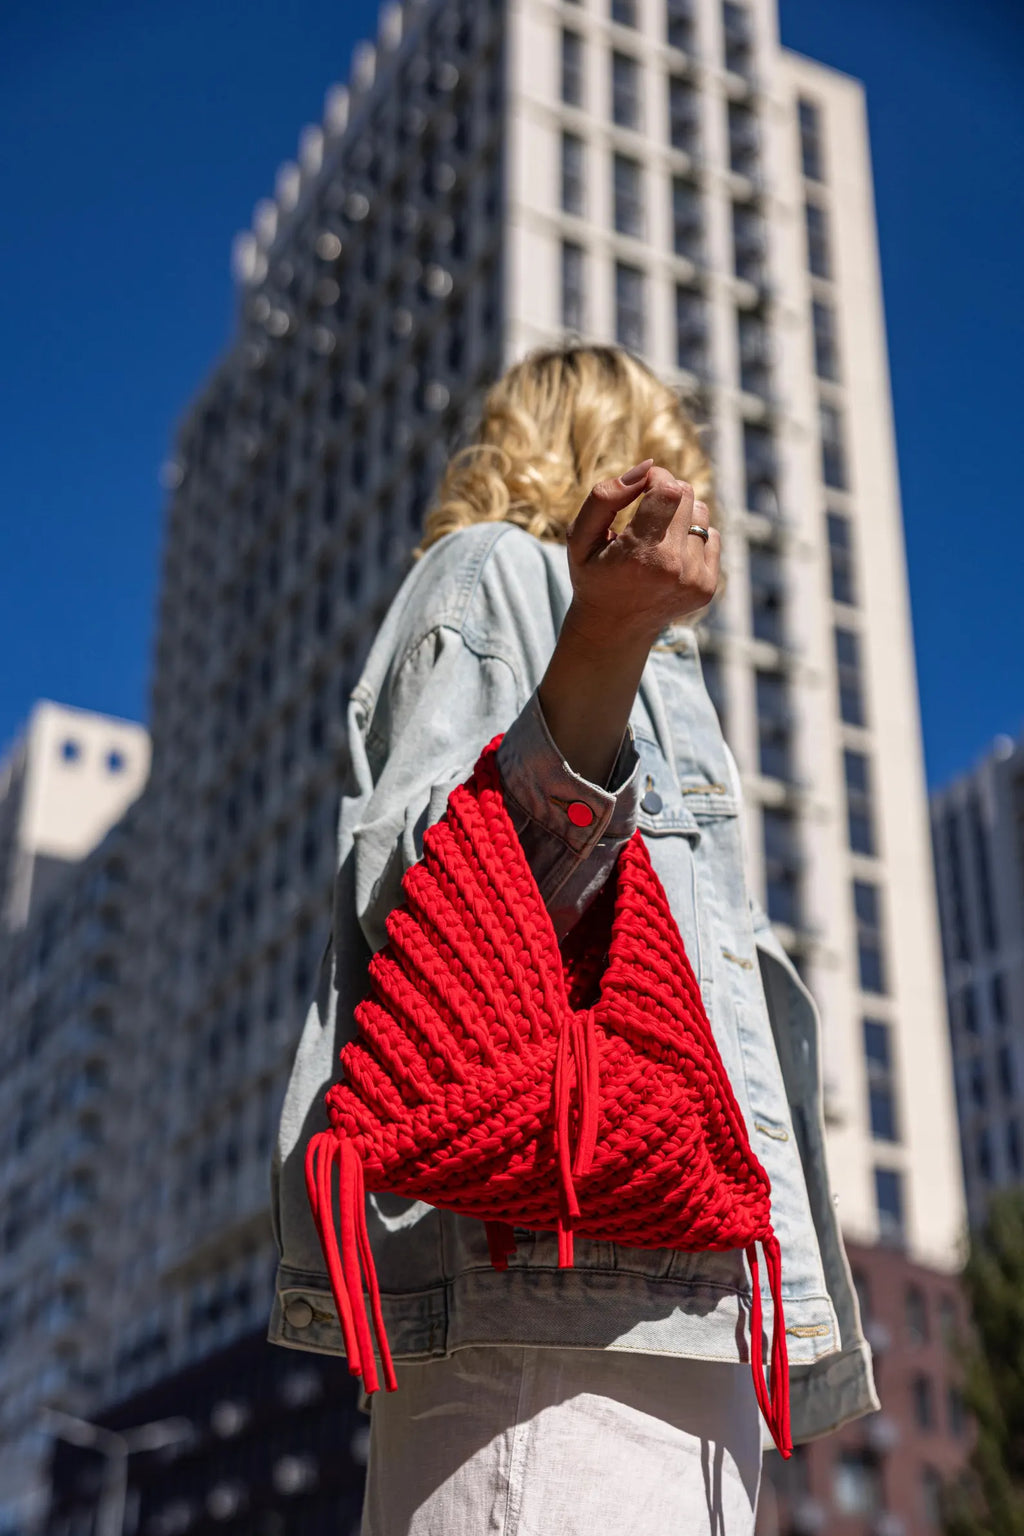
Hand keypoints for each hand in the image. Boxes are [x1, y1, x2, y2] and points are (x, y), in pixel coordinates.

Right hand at [563, 460, 720, 647]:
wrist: (614, 628)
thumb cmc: (594, 576)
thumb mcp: (580, 537)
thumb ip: (605, 497)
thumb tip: (648, 467)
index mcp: (640, 555)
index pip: (669, 490)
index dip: (656, 478)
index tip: (641, 486)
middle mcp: (673, 568)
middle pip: (686, 496)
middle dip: (666, 492)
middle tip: (645, 511)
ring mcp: (695, 579)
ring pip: (702, 513)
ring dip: (680, 515)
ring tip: (656, 537)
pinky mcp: (708, 586)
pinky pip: (711, 536)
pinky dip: (691, 537)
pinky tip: (669, 557)